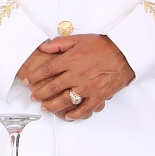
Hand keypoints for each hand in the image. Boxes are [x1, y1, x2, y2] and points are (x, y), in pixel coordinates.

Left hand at [17, 34, 133, 119]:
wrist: (126, 53)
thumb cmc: (104, 45)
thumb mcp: (80, 39)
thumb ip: (60, 44)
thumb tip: (44, 47)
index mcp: (71, 60)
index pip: (47, 70)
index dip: (35, 76)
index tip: (28, 80)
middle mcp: (77, 74)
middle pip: (53, 87)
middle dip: (40, 93)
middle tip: (33, 97)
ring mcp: (88, 87)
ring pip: (65, 100)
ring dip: (52, 106)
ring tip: (45, 108)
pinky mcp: (98, 96)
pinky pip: (84, 109)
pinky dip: (74, 114)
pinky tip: (68, 116)